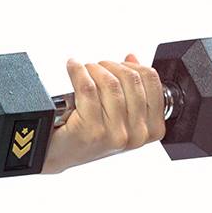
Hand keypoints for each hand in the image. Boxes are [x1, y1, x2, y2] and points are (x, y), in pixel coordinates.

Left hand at [41, 52, 165, 173]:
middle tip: (97, 67)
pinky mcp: (91, 130)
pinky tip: (74, 68)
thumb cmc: (89, 134)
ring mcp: (115, 133)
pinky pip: (88, 88)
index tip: (119, 64)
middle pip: (131, 79)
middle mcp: (137, 134)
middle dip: (111, 66)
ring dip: (94, 69)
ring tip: (85, 70)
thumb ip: (132, 89)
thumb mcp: (120, 115)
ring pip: (110, 83)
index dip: (133, 66)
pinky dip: (78, 72)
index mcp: (152, 128)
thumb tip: (132, 59)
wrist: (59, 153)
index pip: (152, 81)